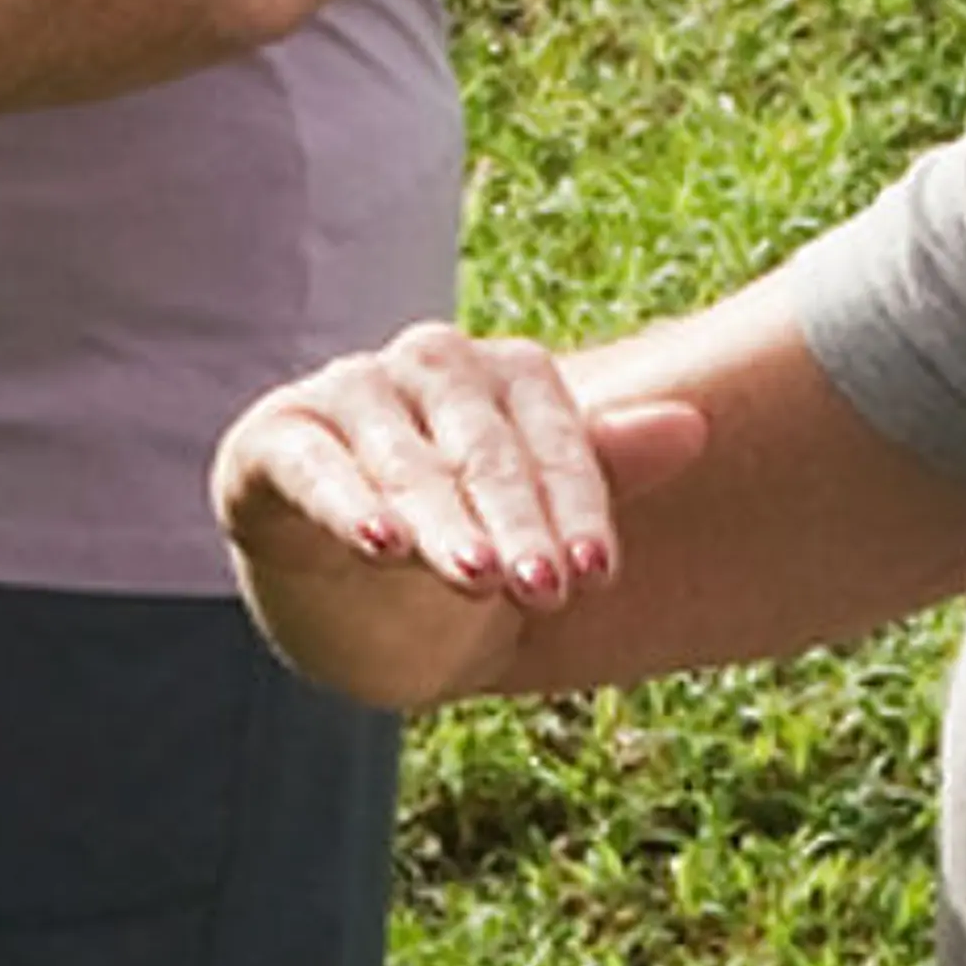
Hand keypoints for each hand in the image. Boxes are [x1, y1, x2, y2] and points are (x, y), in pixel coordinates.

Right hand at [218, 325, 706, 618]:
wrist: (338, 599)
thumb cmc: (456, 549)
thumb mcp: (531, 525)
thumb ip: (602, 468)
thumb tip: (694, 427)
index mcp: (500, 375)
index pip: (551, 430)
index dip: (577, 503)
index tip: (599, 573)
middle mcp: (424, 367)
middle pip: (483, 445)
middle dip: (517, 522)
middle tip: (548, 591)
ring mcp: (344, 396)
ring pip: (403, 460)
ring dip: (443, 522)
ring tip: (477, 577)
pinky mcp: (271, 440)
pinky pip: (314, 467)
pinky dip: (349, 505)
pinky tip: (382, 544)